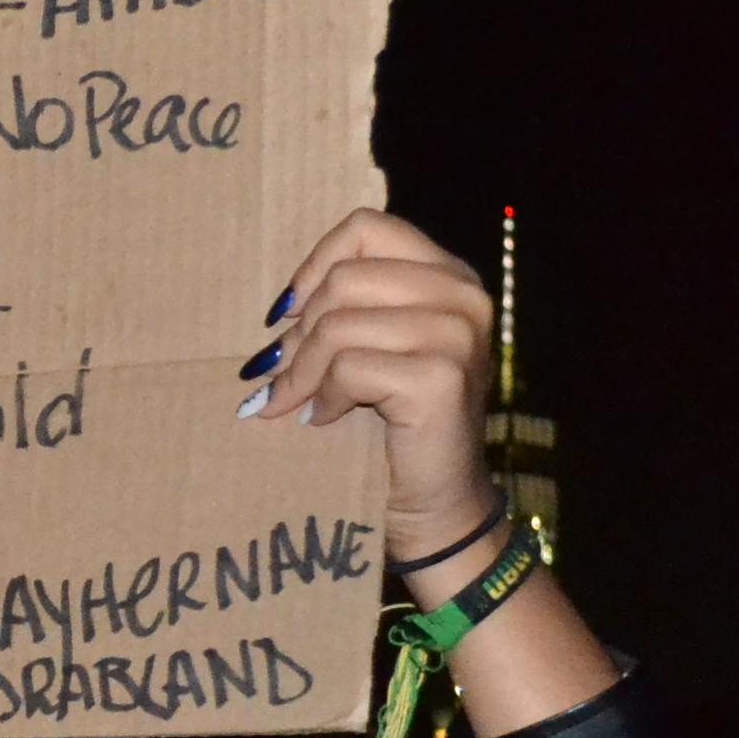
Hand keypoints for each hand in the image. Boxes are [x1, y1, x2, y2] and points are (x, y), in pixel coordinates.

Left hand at [246, 207, 618, 734]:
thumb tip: (274, 310)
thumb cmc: (394, 428)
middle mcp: (464, 295)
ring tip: (296, 402)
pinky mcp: (440, 377)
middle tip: (282, 375)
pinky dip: (325, 397)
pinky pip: (349, 366)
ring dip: (303, 370)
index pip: (366, 229)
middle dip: (299, 332)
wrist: (435, 508)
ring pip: (339, 323)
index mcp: (449, 276)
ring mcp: (458, 334)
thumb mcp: (372, 351)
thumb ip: (344, 310)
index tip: (286, 314)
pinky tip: (326, 421)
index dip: (314, 266)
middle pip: (344, 279)